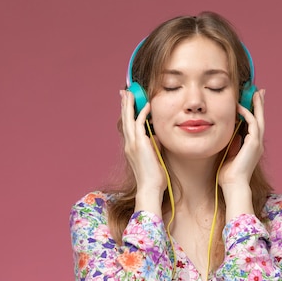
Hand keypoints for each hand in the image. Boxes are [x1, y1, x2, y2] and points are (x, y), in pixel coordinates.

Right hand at [120, 90, 166, 213]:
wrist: (150, 188)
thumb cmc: (154, 177)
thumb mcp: (154, 157)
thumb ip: (154, 145)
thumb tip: (157, 136)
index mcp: (131, 148)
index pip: (128, 126)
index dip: (127, 113)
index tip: (128, 103)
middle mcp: (129, 144)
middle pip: (124, 119)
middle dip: (124, 105)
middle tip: (124, 92)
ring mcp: (133, 144)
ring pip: (128, 119)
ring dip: (129, 105)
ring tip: (130, 93)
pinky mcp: (139, 144)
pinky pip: (139, 124)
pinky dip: (142, 113)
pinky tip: (147, 105)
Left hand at [218, 89, 264, 217]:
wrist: (233, 185)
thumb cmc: (228, 175)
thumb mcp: (229, 155)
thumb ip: (232, 145)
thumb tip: (230, 135)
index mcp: (252, 146)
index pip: (254, 125)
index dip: (254, 112)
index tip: (251, 101)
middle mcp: (257, 143)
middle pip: (261, 119)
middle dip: (260, 104)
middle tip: (259, 92)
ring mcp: (257, 143)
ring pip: (260, 119)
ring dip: (258, 105)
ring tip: (255, 93)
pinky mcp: (254, 144)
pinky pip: (252, 124)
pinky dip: (247, 114)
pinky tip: (240, 107)